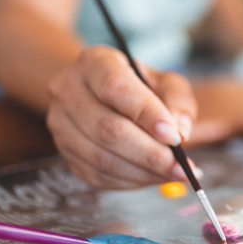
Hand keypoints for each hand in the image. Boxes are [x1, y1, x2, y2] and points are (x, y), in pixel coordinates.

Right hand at [46, 45, 198, 188]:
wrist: (101, 94)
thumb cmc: (140, 86)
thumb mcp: (165, 81)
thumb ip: (178, 101)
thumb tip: (181, 133)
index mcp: (94, 62)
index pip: (116, 88)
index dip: (147, 115)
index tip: (175, 137)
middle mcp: (68, 91)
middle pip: (107, 129)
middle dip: (150, 154)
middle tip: (181, 167)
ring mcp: (61, 124)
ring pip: (101, 158)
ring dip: (143, 172)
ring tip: (173, 174)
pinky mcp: (65, 153)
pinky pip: (97, 175)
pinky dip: (130, 181)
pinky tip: (152, 177)